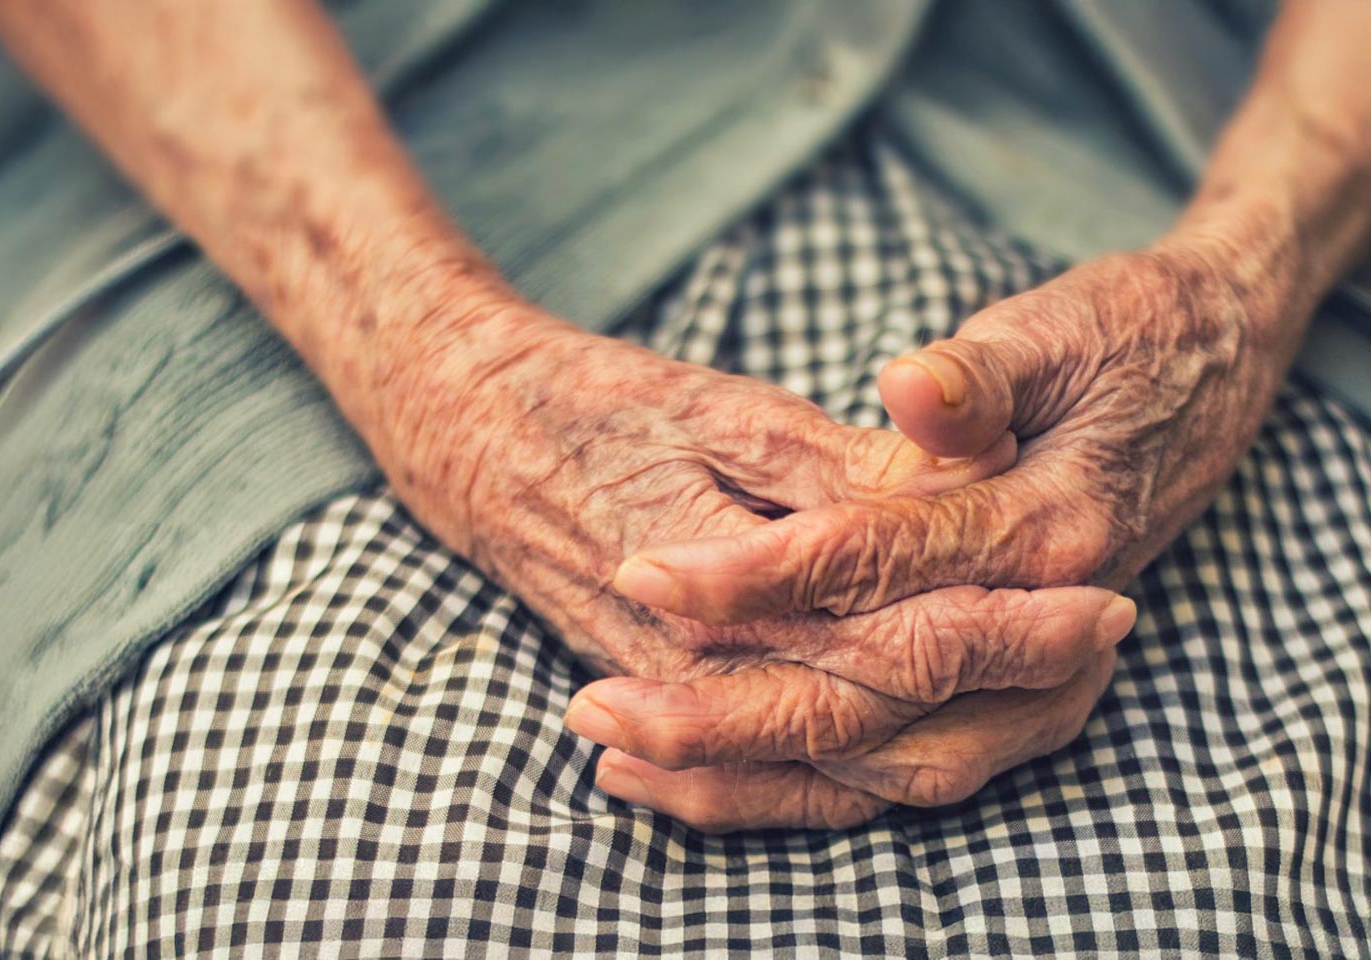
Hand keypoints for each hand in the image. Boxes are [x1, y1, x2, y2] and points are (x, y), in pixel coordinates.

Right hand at [368, 304, 1136, 828]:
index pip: (892, 636)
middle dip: (1006, 686)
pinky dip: (853, 778)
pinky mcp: (665, 694)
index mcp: (728, 586)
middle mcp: (705, 665)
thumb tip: (943, 510)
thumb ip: (829, 477)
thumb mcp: (716, 411)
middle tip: (1106, 648)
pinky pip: (770, 777)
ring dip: (949, 738)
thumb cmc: (591, 404)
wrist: (466, 435)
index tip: (1101, 601)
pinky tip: (915, 763)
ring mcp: (682, 692)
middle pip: (880, 712)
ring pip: (835, 762)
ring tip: (1050, 702)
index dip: (1006, 625)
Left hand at [585, 241, 1293, 826]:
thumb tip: (911, 388)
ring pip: (886, 756)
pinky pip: (917, 765)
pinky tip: (728, 776)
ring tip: (632, 757)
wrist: (1214, 371)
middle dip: (729, 705)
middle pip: (870, 691)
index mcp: (1050, 524)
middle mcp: (1048, 620)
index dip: (757, 571)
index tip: (648, 568)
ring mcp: (1042, 670)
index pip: (877, 564)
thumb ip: (977, 378)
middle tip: (602, 707)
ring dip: (756, 766)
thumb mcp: (1052, 334)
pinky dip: (818, 780)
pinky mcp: (1026, 691)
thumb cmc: (1125, 340)